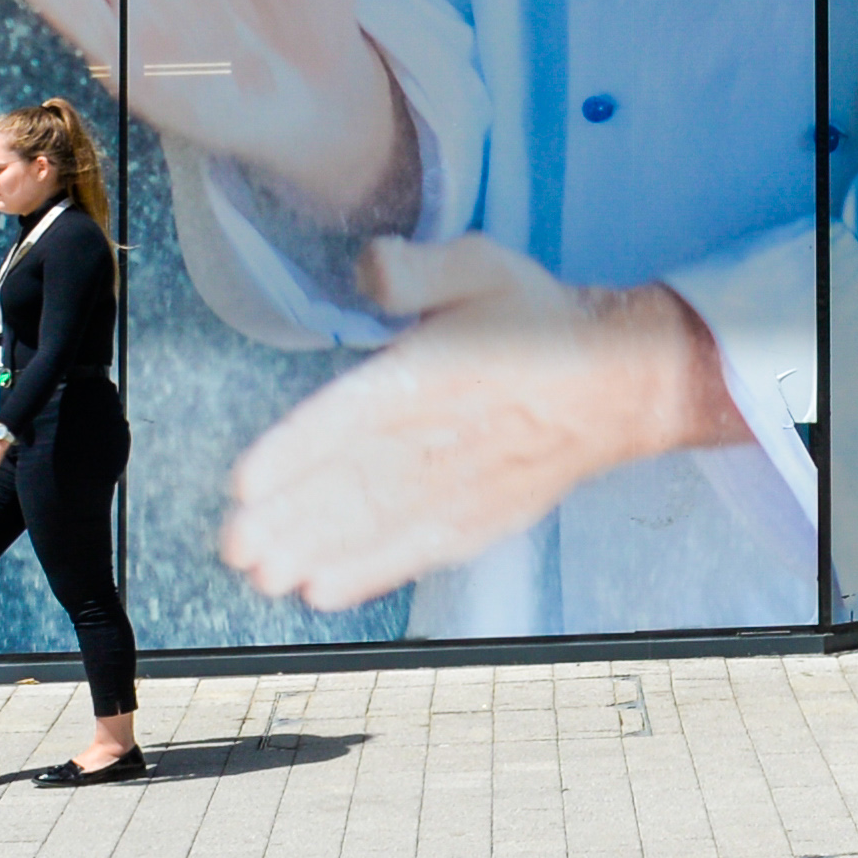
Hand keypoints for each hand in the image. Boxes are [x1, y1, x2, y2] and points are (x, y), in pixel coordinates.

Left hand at [219, 237, 742, 613]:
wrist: (624, 383)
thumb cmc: (542, 321)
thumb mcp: (484, 266)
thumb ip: (418, 268)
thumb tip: (369, 267)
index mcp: (439, 372)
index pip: (355, 414)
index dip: (297, 449)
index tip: (244, 483)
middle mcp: (446, 437)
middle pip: (355, 482)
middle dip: (288, 518)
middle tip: (232, 543)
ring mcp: (464, 487)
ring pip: (378, 524)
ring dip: (316, 551)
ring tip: (261, 573)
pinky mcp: (480, 519)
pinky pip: (417, 551)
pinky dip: (370, 573)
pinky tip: (323, 590)